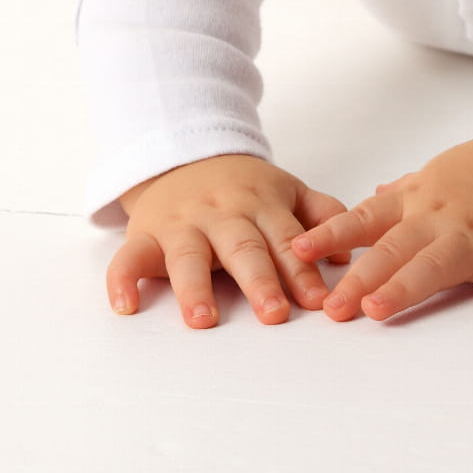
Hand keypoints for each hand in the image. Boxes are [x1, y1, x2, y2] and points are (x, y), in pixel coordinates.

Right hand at [107, 153, 355, 328]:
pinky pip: (129, 257)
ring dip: (195, 287)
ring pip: (187, 256)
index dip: (304, 271)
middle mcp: (222, 213)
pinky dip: (122, 281)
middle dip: (259, 280)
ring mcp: (181, 224)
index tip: (320, 302)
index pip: (286, 239)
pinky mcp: (145, 234)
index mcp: (262, 204)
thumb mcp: (286, 189)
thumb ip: (321, 215)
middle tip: (274, 314)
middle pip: (242, 247)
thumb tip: (349, 254)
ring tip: (204, 319)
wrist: (181, 153)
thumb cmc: (242, 185)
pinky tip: (126, 307)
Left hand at [291, 138, 472, 326]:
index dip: (330, 236)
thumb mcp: (432, 177)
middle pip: (392, 249)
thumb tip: (371, 198)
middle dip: (358, 278)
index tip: (298, 251)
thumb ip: (399, 195)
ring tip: (380, 311)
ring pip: (435, 262)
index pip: (365, 220)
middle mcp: (437, 218)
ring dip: (407, 286)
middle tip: (331, 307)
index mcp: (415, 204)